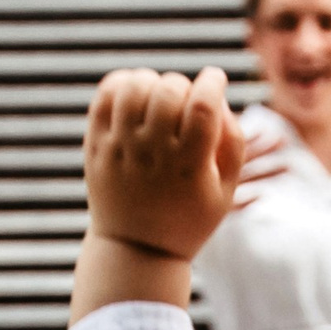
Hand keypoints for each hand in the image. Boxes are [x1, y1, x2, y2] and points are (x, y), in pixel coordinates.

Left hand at [84, 63, 247, 259]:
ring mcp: (120, 149)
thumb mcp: (225, 192)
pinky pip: (106, 95)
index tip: (215, 79)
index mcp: (189, 167)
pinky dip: (122, 82)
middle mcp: (152, 155)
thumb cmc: (188, 218)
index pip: (202, 105)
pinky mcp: (96, 146)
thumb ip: (233, 143)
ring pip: (134, 86)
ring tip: (158, 97)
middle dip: (183, 85)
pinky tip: (136, 95)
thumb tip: (217, 98)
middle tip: (185, 100)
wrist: (135, 250)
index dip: (212, 82)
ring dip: (152, 81)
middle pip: (169, 90)